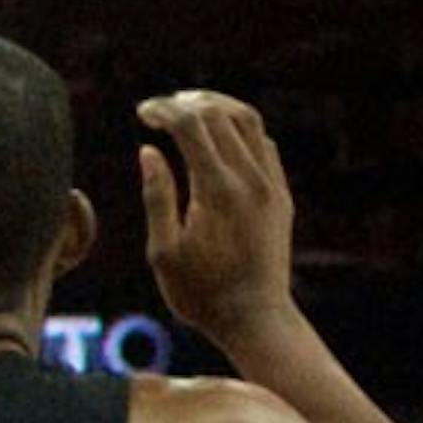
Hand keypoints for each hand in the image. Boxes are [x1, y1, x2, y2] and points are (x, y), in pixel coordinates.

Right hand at [138, 89, 294, 343]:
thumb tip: (149, 150)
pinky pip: (263, 143)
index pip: (191, 126)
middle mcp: (250, 180)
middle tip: (158, 109)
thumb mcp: (163, 251)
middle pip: (219, 114)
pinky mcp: (280, 195)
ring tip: (187, 109)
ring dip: (216, 107)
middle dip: (185, 103)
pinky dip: (237, 128)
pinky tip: (216, 137)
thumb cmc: (200, 293)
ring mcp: (271, 185)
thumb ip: (157, 195)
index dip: (163, 111)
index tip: (141, 112)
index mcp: (217, 191)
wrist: (255, 318)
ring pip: (248, 121)